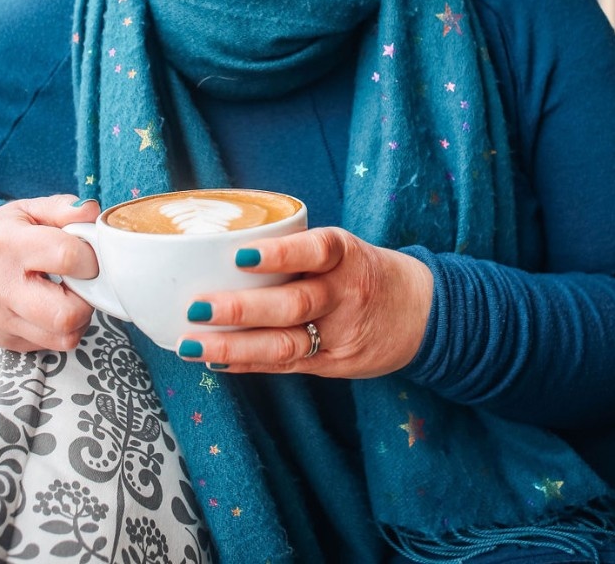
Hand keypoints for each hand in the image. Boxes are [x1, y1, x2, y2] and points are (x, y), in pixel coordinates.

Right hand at [0, 195, 100, 351]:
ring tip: (70, 294)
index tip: (89, 254)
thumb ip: (64, 209)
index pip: (67, 256)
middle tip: (83, 281)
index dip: (91, 257)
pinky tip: (55, 307)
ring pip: (63, 336)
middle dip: (88, 297)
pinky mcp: (4, 340)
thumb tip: (92, 213)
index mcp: (7, 244)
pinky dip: (64, 329)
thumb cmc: (5, 233)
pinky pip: (52, 345)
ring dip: (79, 317)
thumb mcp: (31, 209)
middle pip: (65, 313)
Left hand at [176, 226, 433, 377]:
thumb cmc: (362, 270)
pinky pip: (286, 366)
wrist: (421, 312)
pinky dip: (248, 365)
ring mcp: (340, 334)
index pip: (315, 250)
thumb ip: (296, 250)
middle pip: (293, 304)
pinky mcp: (334, 365)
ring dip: (235, 346)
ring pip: (286, 344)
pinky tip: (216, 362)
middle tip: (198, 306)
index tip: (240, 255)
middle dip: (242, 309)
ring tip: (193, 344)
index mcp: (346, 255)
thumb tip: (222, 247)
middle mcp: (344, 294)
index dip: (278, 254)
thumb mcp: (342, 248)